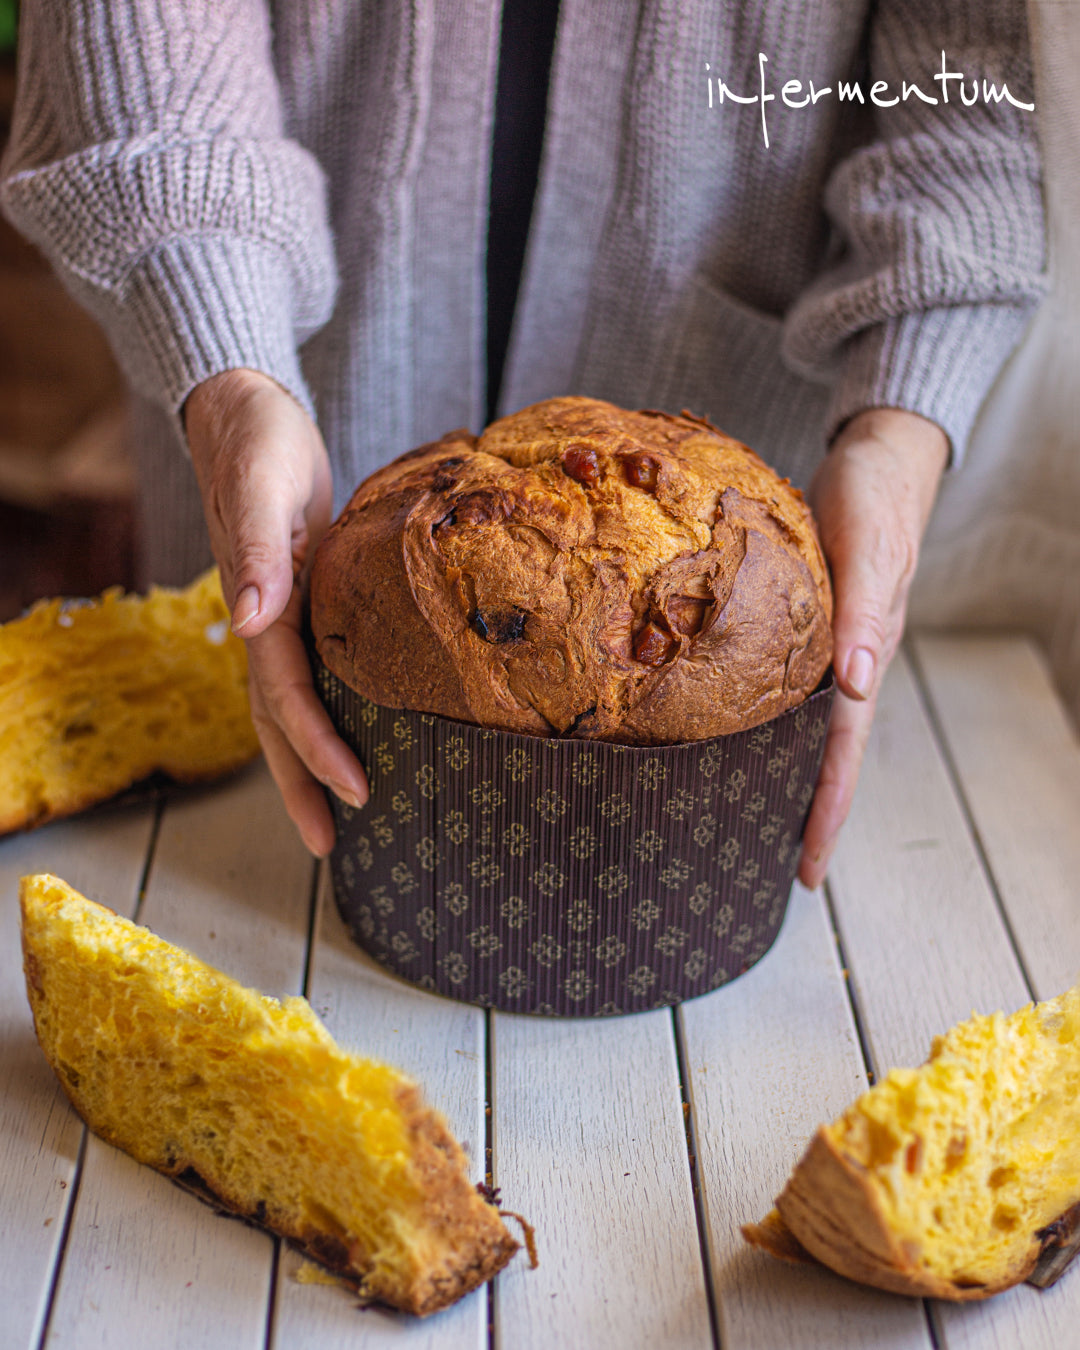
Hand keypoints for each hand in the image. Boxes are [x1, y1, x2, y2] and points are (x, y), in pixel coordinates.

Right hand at [185, 369, 367, 855]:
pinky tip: (353, 729)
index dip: (319, 748)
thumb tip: (248, 623)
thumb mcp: (262, 486)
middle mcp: (267, 624)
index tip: (358, 791)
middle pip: (280, 721)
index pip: (288, 697)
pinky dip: (323, 713)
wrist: (244, 414)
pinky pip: (308, 674)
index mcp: (263, 607)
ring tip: (338, 811)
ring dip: (307, 761)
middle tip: (332, 844)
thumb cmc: (258, 442)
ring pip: (290, 706)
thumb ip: (258, 553)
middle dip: (304, 784)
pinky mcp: (301, 602)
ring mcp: (280, 617)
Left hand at [798, 407, 947, 888]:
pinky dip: (769, 719)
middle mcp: (845, 662)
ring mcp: (827, 646)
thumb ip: (862, 613)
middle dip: (808, 812)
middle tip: (784, 871)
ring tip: (755, 819)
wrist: (875, 455)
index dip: (827, 810)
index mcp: (864, 655)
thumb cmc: (874, 497)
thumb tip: (858, 686)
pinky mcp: (807, 622)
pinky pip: (788, 686)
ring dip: (786, 772)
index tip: (809, 867)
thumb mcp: (870, 548)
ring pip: (806, 726)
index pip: (843, 750)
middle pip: (825, 752)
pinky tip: (741, 732)